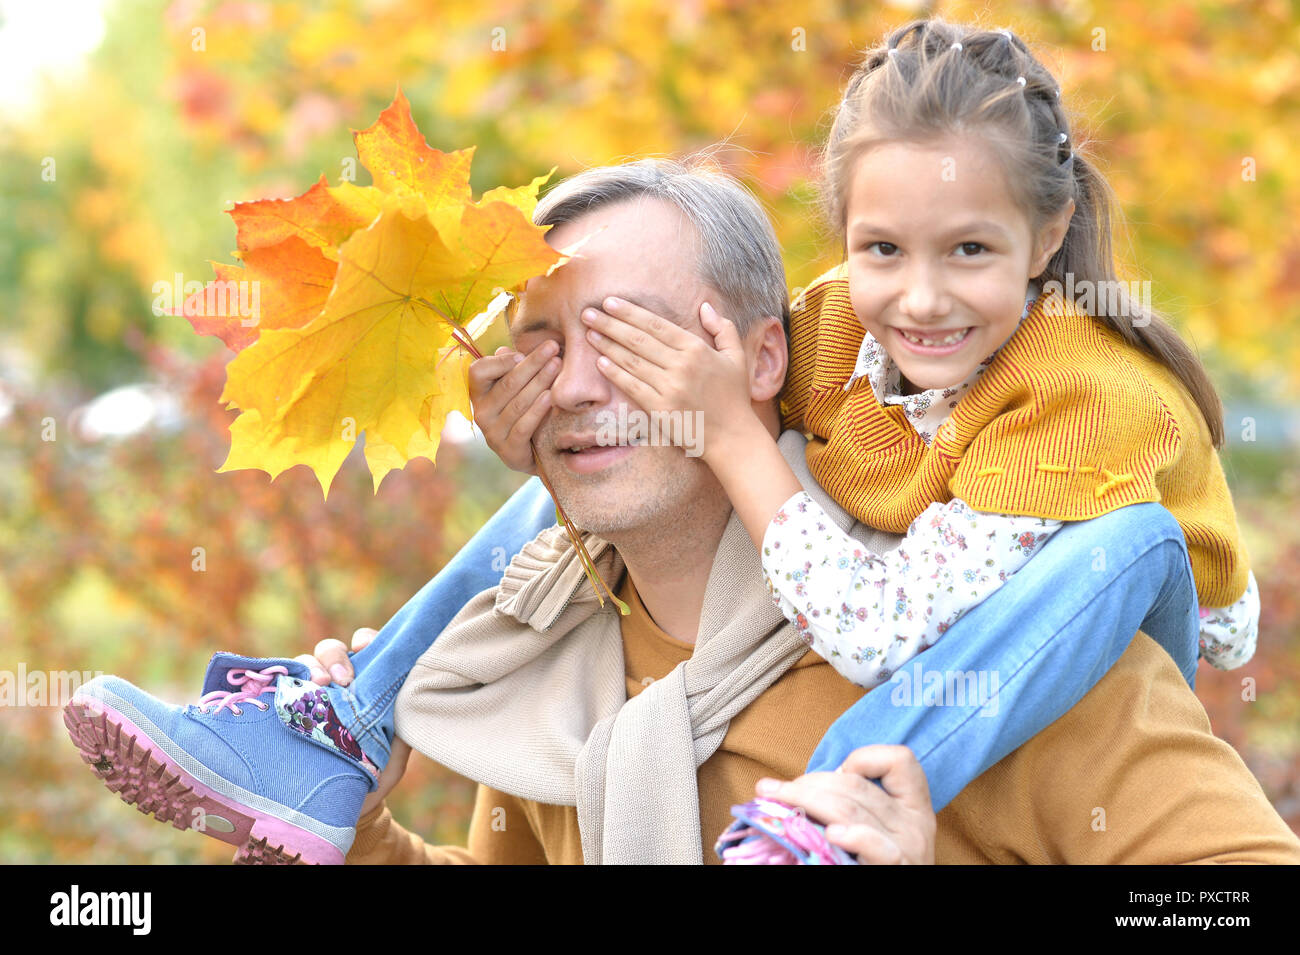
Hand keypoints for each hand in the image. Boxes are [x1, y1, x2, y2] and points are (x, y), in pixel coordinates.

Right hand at [292, 627, 411, 818]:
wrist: (343, 810)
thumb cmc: (374, 774)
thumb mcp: (392, 753)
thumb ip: (400, 726)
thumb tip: (408, 699)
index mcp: (365, 684)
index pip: (365, 648)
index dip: (364, 640)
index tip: (364, 647)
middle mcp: (336, 684)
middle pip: (330, 651)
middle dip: (334, 656)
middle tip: (341, 678)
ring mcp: (308, 696)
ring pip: (304, 665)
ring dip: (310, 669)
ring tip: (318, 685)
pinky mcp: (285, 712)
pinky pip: (277, 688)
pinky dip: (281, 683)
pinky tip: (286, 691)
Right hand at [467, 342, 561, 473]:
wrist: (531, 454)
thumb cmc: (522, 412)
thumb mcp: (514, 389)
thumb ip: (509, 369)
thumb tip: (506, 350)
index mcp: (478, 395)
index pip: (478, 372)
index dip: (499, 362)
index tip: (522, 353)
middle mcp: (481, 413)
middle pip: (507, 384)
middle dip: (532, 363)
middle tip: (553, 348)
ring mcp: (493, 434)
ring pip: (518, 403)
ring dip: (540, 381)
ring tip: (557, 365)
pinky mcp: (508, 450)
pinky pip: (524, 426)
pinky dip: (537, 410)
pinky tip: (550, 396)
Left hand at [580, 297, 752, 461]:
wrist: (732, 437)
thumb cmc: (734, 397)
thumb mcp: (736, 357)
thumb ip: (722, 328)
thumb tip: (705, 306)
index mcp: (697, 349)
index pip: (656, 325)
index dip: (630, 312)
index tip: (610, 302)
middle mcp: (681, 366)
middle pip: (638, 339)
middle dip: (610, 324)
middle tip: (588, 313)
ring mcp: (669, 388)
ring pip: (631, 361)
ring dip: (607, 345)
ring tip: (589, 333)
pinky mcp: (660, 409)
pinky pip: (632, 387)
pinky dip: (615, 373)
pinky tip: (600, 362)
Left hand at [755, 745, 935, 863]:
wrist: (899, 902)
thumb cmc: (874, 860)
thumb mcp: (878, 827)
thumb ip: (856, 803)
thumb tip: (809, 786)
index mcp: (913, 806)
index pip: (899, 760)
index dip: (864, 758)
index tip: (837, 772)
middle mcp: (915, 823)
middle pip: (857, 785)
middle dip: (810, 783)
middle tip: (776, 791)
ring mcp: (907, 848)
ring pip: (851, 810)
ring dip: (806, 800)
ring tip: (777, 801)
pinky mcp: (895, 868)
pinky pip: (874, 846)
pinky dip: (851, 836)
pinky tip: (830, 835)